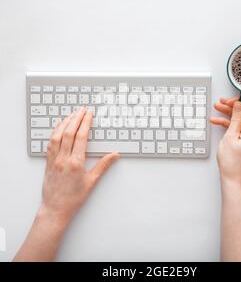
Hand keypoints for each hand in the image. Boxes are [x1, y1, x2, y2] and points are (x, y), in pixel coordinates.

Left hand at [40, 107, 118, 225]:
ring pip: (57, 135)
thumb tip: (114, 155)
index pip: (81, 137)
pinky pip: (50, 142)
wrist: (55, 209)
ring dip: (65, 122)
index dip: (85, 123)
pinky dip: (55, 131)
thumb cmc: (73, 198)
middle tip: (83, 109)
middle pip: (69, 132)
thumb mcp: (92, 182)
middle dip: (76, 118)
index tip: (89, 114)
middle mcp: (63, 159)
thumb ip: (103, 166)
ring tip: (72, 114)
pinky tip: (59, 127)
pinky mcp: (48, 162)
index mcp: (75, 163)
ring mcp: (53, 159)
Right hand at [210, 97, 240, 187]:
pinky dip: (230, 126)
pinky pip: (240, 130)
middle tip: (221, 104)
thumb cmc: (231, 162)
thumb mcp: (230, 136)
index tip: (230, 100)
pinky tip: (219, 123)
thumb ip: (235, 118)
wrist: (232, 178)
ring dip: (229, 116)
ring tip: (216, 111)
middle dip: (232, 108)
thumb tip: (238, 106)